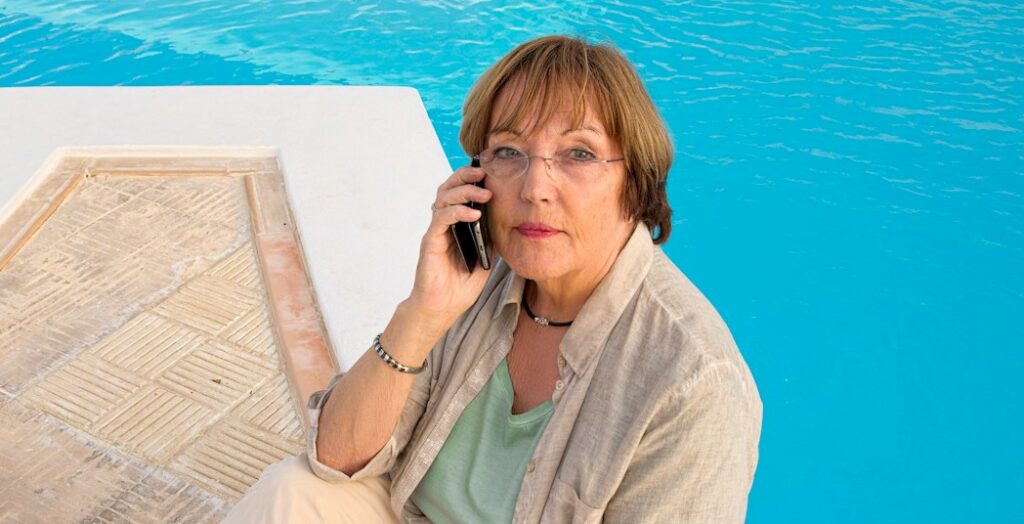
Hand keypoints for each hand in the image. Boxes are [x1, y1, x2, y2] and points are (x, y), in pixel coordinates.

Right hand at [405, 165, 492, 336]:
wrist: (442, 308)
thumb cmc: (460, 285)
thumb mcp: (486, 257)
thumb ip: (491, 238)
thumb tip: (510, 219)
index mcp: (456, 225)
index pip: (460, 192)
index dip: (472, 180)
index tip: (490, 173)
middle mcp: (444, 224)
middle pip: (448, 188)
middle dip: (465, 177)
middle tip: (483, 173)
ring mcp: (436, 232)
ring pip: (443, 198)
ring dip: (464, 191)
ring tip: (484, 193)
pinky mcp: (431, 242)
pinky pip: (441, 219)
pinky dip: (457, 212)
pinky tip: (473, 214)